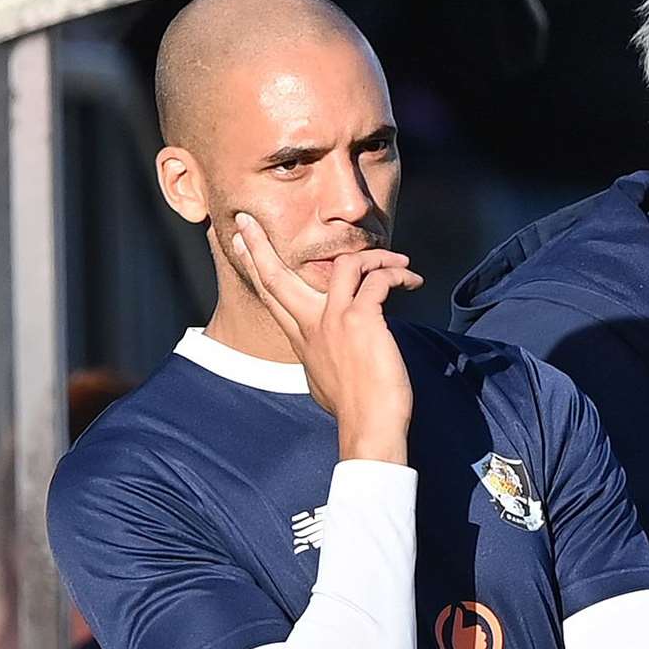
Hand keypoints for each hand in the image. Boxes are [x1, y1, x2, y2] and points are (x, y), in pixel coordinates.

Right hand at [231, 213, 421, 463]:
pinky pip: (377, 280)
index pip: (272, 296)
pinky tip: (410, 281)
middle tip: (245, 220)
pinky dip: (396, 274)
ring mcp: (334, 321)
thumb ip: (321, 359)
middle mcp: (311, 326)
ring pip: (344, 265)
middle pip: (275, 277)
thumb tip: (326, 358)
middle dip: (257, 246)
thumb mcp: (324, 382)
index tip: (237, 242)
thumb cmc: (356, 411)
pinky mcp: (362, 320)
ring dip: (376, 258)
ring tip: (399, 264)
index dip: (254, 267)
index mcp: (301, 339)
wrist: (369, 427)